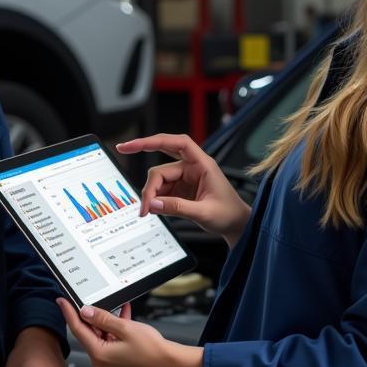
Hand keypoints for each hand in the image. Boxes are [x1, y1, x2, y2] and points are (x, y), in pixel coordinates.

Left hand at [59, 298, 202, 366]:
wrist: (169, 362)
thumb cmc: (151, 350)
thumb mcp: (125, 328)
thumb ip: (103, 318)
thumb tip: (86, 311)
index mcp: (99, 354)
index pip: (78, 329)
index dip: (69, 313)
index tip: (62, 301)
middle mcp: (101, 360)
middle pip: (88, 332)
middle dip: (90, 315)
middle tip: (86, 298)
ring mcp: (109, 360)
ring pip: (100, 334)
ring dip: (105, 319)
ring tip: (113, 305)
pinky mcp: (117, 358)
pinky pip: (110, 338)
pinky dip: (114, 327)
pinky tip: (123, 313)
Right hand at [116, 134, 251, 247]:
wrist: (236, 224)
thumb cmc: (228, 214)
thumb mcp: (204, 213)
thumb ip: (178, 207)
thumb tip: (153, 204)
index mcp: (203, 164)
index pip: (177, 144)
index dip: (153, 141)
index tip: (131, 145)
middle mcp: (192, 167)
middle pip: (161, 169)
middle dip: (150, 187)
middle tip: (144, 207)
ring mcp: (185, 178)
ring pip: (158, 181)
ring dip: (151, 196)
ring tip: (149, 212)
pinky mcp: (180, 188)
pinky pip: (161, 190)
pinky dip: (155, 200)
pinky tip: (155, 209)